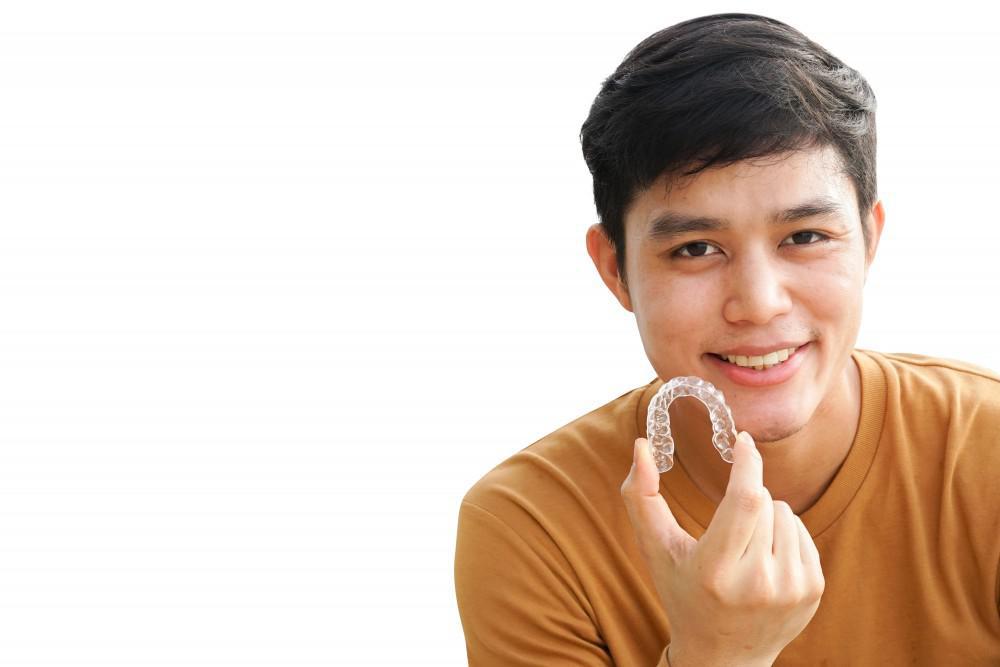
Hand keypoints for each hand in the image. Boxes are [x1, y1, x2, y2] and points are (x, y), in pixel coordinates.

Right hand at [620, 432, 824, 666]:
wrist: (723, 657)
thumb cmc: (682, 592)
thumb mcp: (655, 548)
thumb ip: (640, 496)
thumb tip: (641, 445)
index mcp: (715, 570)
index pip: (746, 500)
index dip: (748, 464)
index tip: (743, 440)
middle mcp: (757, 582)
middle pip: (765, 501)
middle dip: (747, 494)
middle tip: (729, 521)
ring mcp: (790, 589)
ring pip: (786, 512)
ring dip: (766, 515)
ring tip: (745, 546)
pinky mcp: (812, 590)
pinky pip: (803, 531)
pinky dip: (783, 533)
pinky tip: (765, 559)